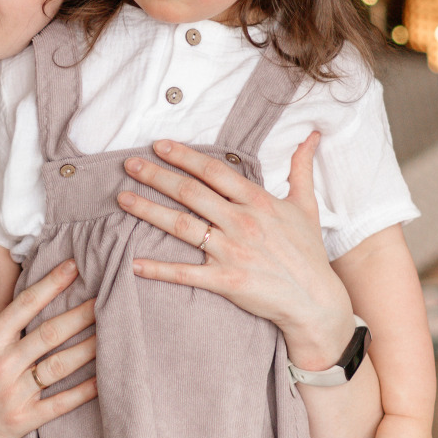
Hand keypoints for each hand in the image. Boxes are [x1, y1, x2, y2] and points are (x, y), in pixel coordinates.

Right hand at [0, 257, 97, 437]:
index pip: (27, 304)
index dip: (53, 283)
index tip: (76, 266)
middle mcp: (3, 364)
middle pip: (51, 332)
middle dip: (83, 312)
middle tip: (110, 294)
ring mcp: (14, 394)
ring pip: (61, 365)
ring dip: (90, 347)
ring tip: (116, 330)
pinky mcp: (23, 420)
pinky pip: (61, 403)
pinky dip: (85, 391)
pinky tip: (106, 377)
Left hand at [117, 133, 353, 369]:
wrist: (315, 301)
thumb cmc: (308, 253)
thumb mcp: (307, 206)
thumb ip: (302, 169)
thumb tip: (312, 136)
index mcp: (258, 202)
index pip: (214, 172)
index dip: (184, 156)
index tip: (160, 146)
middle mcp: (242, 222)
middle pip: (190, 193)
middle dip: (156, 176)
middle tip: (129, 164)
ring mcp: (232, 252)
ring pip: (180, 226)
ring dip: (147, 210)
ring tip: (122, 198)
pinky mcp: (225, 282)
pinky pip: (184, 273)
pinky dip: (158, 269)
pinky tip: (134, 263)